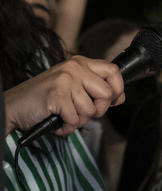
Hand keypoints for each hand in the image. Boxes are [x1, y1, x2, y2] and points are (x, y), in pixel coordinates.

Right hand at [4, 56, 124, 136]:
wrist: (12, 106)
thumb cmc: (42, 98)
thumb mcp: (71, 86)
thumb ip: (94, 87)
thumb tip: (119, 97)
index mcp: (79, 63)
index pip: (113, 71)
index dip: (118, 89)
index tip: (113, 100)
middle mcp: (74, 68)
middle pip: (107, 93)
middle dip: (99, 110)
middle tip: (83, 113)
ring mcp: (66, 80)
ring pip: (91, 110)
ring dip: (79, 120)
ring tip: (65, 115)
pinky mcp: (57, 95)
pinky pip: (75, 119)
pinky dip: (67, 127)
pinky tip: (57, 121)